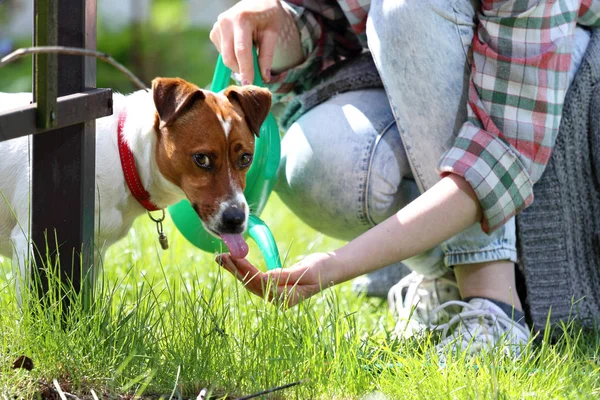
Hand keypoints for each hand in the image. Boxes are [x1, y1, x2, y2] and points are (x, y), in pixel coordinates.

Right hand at [210, 0, 294, 84]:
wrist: (257, 1)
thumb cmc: (268, 15)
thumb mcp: (272, 32)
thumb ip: (267, 55)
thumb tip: (265, 78)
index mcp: (241, 19)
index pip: (242, 51)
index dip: (245, 69)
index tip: (249, 84)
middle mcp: (225, 22)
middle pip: (229, 57)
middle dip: (241, 70)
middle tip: (254, 76)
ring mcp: (217, 26)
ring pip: (225, 57)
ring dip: (238, 63)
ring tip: (251, 52)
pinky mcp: (214, 32)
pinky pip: (222, 53)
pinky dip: (232, 56)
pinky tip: (241, 47)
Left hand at [216, 252, 333, 307]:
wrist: (332, 269)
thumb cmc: (322, 269)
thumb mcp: (306, 271)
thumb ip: (285, 276)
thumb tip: (266, 278)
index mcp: (286, 298)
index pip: (260, 283)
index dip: (245, 270)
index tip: (233, 257)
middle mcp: (278, 299)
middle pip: (251, 284)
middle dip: (235, 270)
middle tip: (219, 256)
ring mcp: (276, 294)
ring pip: (250, 282)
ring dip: (236, 269)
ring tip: (221, 258)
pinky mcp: (274, 286)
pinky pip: (255, 279)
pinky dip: (244, 269)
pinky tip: (234, 262)